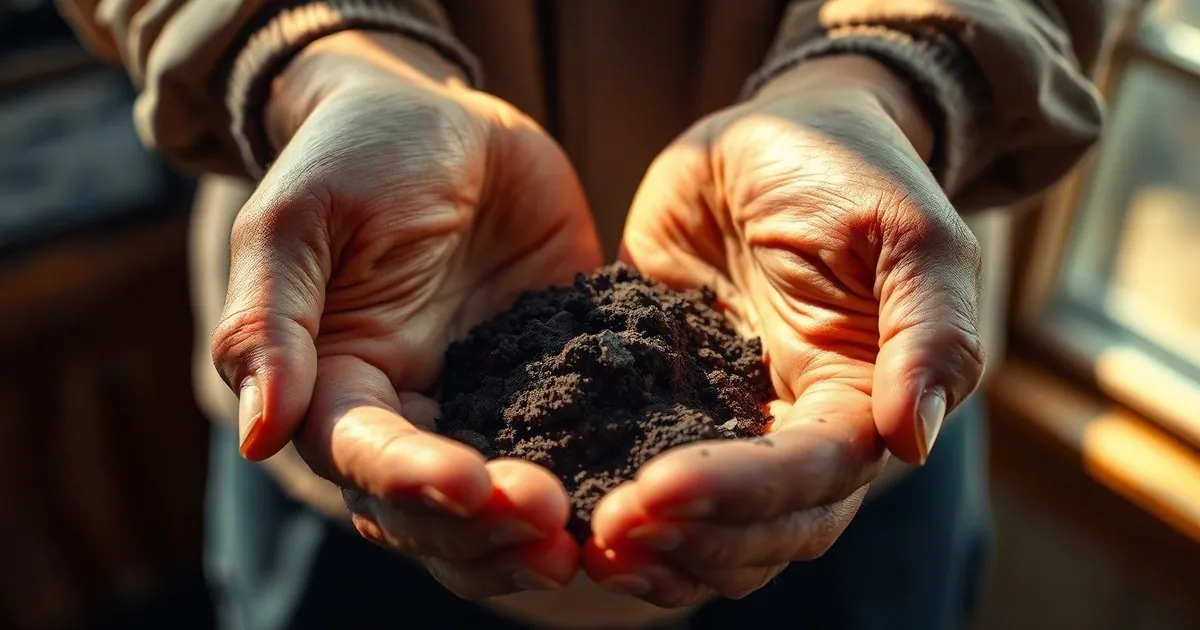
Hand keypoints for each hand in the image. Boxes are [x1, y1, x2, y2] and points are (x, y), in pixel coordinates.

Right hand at [209, 32, 601, 598]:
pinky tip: (642, 491)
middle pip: (435, 511)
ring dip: (534, 534)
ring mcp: (489, 402)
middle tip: (551, 530)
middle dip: (486, 529)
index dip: (412, 483)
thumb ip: (270, 319)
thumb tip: (260, 433)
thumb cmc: (354, 154)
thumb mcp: (298, 216)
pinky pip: (579, 438)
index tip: (469, 484)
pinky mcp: (556, 378)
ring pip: (501, 503)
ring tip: (585, 544)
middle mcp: (413, 412)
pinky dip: (601, 475)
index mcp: (338, 386)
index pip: (363, 460)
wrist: (447, 120)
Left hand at [587, 55, 985, 605]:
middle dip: (689, 539)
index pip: (811, 477)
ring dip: (655, 551)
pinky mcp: (663, 400)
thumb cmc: (848, 171)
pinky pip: (641, 470)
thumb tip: (914, 437)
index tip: (660, 489)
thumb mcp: (907, 231)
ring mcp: (724, 421)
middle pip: (761, 529)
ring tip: (591, 543)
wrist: (767, 135)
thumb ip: (930, 330)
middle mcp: (794, 430)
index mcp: (859, 402)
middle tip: (610, 529)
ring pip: (707, 528)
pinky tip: (571, 515)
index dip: (742, 493)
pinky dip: (617, 508)